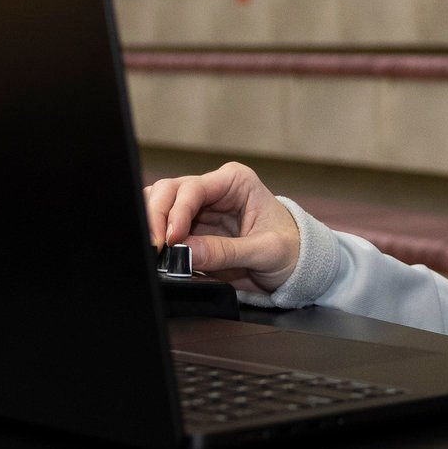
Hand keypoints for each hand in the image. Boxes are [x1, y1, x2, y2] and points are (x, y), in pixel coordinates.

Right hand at [145, 162, 301, 291]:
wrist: (295, 266)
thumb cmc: (290, 249)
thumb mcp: (266, 251)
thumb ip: (227, 251)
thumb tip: (187, 252)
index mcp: (234, 181)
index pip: (193, 188)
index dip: (176, 212)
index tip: (171, 239)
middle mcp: (213, 190)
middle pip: (168, 191)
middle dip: (156, 216)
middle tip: (155, 246)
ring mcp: (199, 210)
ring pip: (159, 205)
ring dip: (152, 225)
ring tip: (155, 252)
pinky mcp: (192, 232)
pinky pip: (164, 229)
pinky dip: (156, 239)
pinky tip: (159, 256)